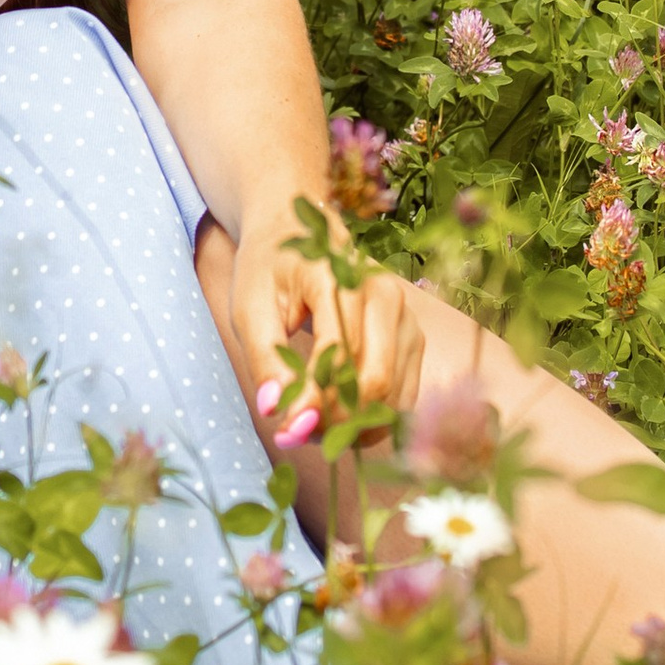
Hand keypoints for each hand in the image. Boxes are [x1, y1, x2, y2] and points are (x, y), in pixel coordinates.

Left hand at [228, 211, 424, 449]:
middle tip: (297, 431)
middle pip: (374, 380)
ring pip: (393, 394)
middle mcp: (384, 294)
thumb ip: (264, 358)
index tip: (286, 431)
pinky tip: (340, 419)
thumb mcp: (250, 307)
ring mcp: (405, 316)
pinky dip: (373, 419)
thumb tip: (274, 410)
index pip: (337, 353)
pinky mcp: (413, 337)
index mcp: (339, 277)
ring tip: (314, 424)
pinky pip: (403, 396)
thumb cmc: (270, 269)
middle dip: (336, 419)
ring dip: (354, 424)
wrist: (301, 232)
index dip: (314, 401)